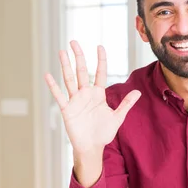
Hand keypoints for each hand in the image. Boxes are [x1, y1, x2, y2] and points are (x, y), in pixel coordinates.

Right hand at [44, 41, 140, 155]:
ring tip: (61, 51)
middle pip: (81, 71)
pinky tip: (48, 75)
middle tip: (74, 41)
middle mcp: (85, 94)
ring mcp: (75, 100)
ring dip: (65, 66)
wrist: (92, 147)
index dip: (100, 60)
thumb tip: (138, 92)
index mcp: (98, 94)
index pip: (99, 73)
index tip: (100, 46)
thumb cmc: (104, 132)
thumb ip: (126, 104)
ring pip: (69, 79)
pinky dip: (54, 86)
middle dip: (78, 56)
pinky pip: (59, 96)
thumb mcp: (118, 117)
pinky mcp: (67, 109)